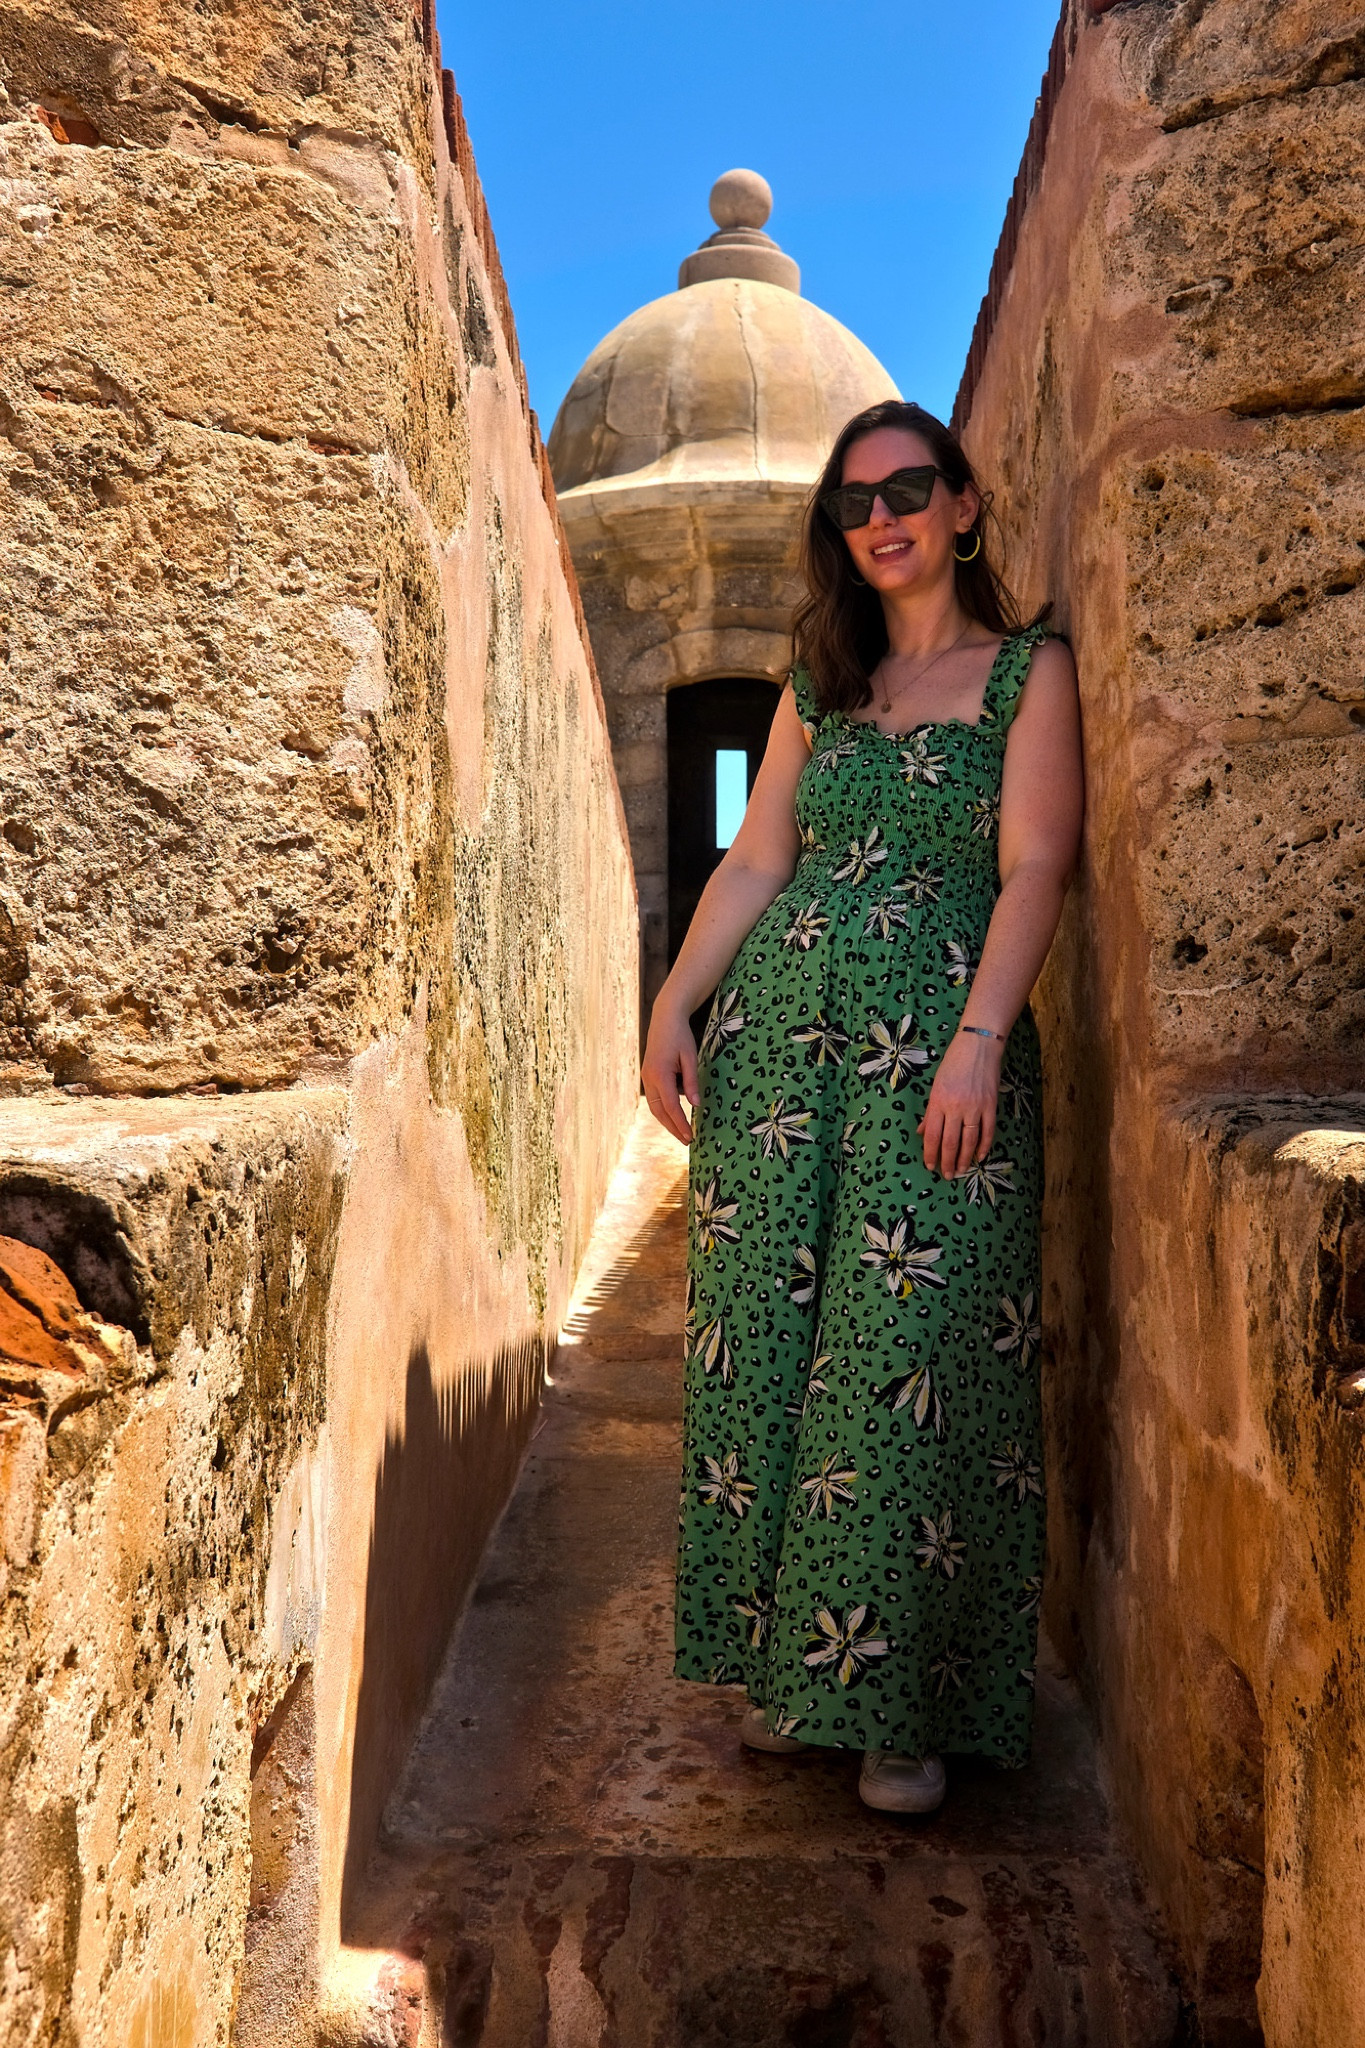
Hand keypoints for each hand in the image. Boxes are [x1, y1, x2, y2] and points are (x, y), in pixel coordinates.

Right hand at [642, 998, 700, 1143]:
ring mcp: (646, 1077)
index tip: (690, 1136)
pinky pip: (655, 1098)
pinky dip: (664, 1110)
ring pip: (655, 1107)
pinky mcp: (648, 1075)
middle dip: (673, 1127)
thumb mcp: (690, 1057)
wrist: (665, 1018)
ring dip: (667, 1121)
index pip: (671, 1107)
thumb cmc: (680, 1035)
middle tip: (687, 1140)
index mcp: (660, 1074)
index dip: (680, 1123)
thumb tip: (696, 1104)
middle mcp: (649, 1079)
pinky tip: (675, 1115)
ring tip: (681, 1132)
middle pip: (659, 1112)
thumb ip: (691, 1082)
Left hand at [918, 1029, 1001, 1177]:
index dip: (930, 1153)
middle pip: (950, 1142)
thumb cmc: (953, 1063)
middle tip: (947, 1175)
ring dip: (965, 1158)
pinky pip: (988, 1131)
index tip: (930, 1166)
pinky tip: (980, 1156)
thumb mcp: (936, 1086)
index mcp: (938, 1101)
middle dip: (947, 1161)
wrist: (978, 1045)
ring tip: (961, 1170)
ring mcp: (975, 1107)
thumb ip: (931, 1111)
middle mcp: (955, 1107)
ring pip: (969, 1140)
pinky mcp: (991, 1105)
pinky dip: (984, 1145)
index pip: (932, 1135)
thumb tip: (922, 1132)